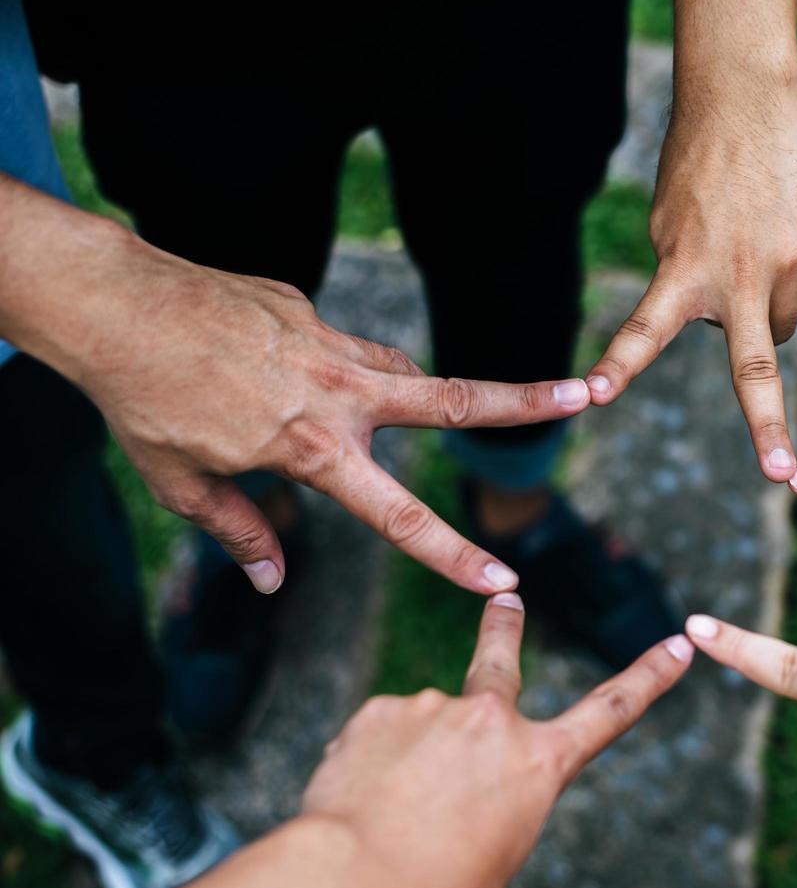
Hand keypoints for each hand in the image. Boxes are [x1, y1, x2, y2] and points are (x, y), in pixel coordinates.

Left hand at [49, 228, 590, 593]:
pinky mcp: (310, 311)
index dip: (455, 556)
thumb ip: (238, 532)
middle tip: (590, 390)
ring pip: (403, 373)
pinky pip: (344, 350)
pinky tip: (285, 371)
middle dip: (526, 401)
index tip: (504, 582)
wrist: (115, 305)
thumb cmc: (143, 403)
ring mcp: (330, 345)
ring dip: (417, 395)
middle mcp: (339, 394)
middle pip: (455, 400)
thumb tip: (273, 579)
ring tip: (383, 412)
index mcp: (312, 449)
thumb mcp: (182, 484)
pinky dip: (334, 371)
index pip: (401, 515)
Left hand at [301, 594, 694, 887]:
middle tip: (504, 600)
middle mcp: (491, 721)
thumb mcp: (493, 866)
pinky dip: (373, 766)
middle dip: (505, 626)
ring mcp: (432, 708)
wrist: (351, 882)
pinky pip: (379, 738)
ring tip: (390, 815)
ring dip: (413, 760)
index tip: (679, 644)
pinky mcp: (378, 712)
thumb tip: (461, 795)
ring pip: (426, 730)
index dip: (651, 677)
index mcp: (539, 765)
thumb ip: (494, 815)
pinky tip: (361, 802)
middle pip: (503, 658)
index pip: (612, 711)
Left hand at [586, 61, 796, 481]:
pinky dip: (790, 264)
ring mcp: (786, 265)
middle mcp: (738, 276)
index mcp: (684, 272)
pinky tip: (776, 223)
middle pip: (754, 367)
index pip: (643, 328)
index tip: (594, 397)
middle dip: (768, 428)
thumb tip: (728, 327)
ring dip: (765, 306)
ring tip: (750, 246)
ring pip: (779, 323)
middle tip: (782, 475)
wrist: (747, 103)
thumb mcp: (668, 230)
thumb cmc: (695, 172)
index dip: (620, 364)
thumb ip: (687, 286)